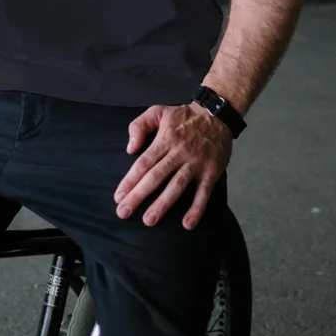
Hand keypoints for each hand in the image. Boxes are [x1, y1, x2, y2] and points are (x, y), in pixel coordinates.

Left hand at [113, 102, 232, 229]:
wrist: (217, 114)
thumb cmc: (183, 116)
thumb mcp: (158, 111)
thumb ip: (139, 126)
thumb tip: (130, 149)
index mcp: (164, 139)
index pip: (144, 163)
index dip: (130, 180)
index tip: (118, 197)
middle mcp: (178, 153)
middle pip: (156, 176)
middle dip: (139, 196)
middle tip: (124, 213)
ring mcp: (196, 163)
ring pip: (177, 186)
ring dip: (163, 204)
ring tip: (149, 220)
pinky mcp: (211, 171)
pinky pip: (204, 192)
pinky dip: (197, 208)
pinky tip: (187, 224)